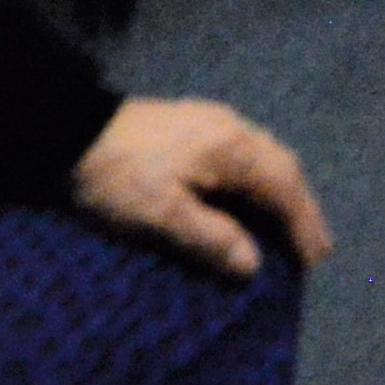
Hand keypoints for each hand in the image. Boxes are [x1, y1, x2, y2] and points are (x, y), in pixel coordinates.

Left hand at [70, 96, 328, 279]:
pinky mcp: (193, 124)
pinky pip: (246, 152)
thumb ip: (211, 238)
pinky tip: (253, 197)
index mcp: (230, 147)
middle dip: (302, 207)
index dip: (303, 224)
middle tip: (316, 247)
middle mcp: (231, 126)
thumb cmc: (117, 176)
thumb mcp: (161, 214)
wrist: (68, 129)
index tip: (314, 261)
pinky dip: (261, 179)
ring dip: (283, 191)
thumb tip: (253, 263)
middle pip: (283, 165)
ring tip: (291, 226)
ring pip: (265, 155)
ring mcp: (212, 120)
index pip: (283, 186)